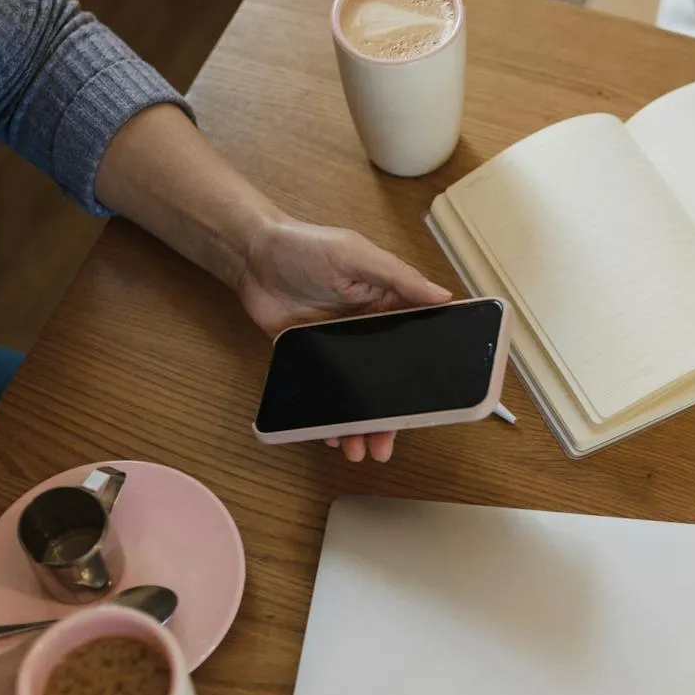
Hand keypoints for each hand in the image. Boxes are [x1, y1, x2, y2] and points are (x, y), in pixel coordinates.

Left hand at [238, 216, 452, 462]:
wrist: (251, 256)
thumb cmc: (306, 245)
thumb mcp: (357, 255)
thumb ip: (398, 277)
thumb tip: (442, 296)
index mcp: (387, 305)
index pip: (416, 346)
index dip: (425, 378)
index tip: (431, 408)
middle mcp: (367, 331)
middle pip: (386, 382)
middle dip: (388, 417)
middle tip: (385, 445)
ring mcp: (337, 348)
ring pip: (356, 394)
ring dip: (358, 425)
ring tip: (356, 449)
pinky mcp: (310, 357)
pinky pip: (323, 393)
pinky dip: (326, 416)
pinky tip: (329, 435)